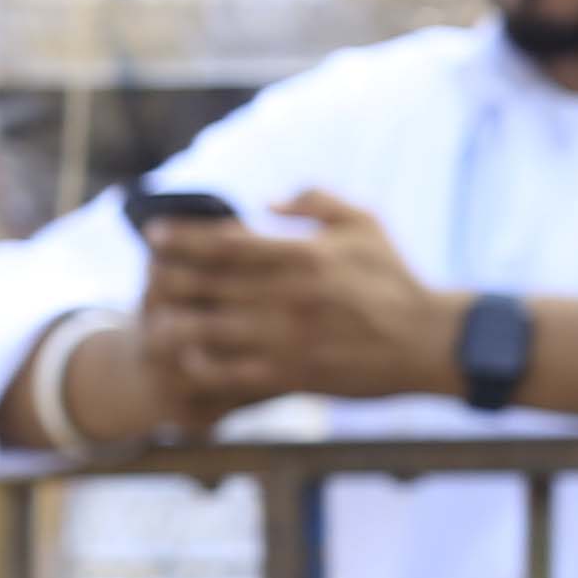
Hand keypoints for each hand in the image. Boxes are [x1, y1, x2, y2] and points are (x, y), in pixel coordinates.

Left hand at [138, 187, 462, 410]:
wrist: (430, 343)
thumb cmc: (395, 279)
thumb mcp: (364, 223)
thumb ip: (315, 201)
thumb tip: (267, 201)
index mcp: (304, 256)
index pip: (226, 243)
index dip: (182, 238)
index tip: (153, 235)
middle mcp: (289, 297)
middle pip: (207, 285)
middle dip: (168, 279)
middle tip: (146, 275)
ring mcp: (289, 340)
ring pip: (210, 332)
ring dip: (175, 324)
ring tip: (153, 318)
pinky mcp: (294, 376)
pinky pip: (232, 374)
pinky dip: (204, 365)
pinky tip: (189, 357)